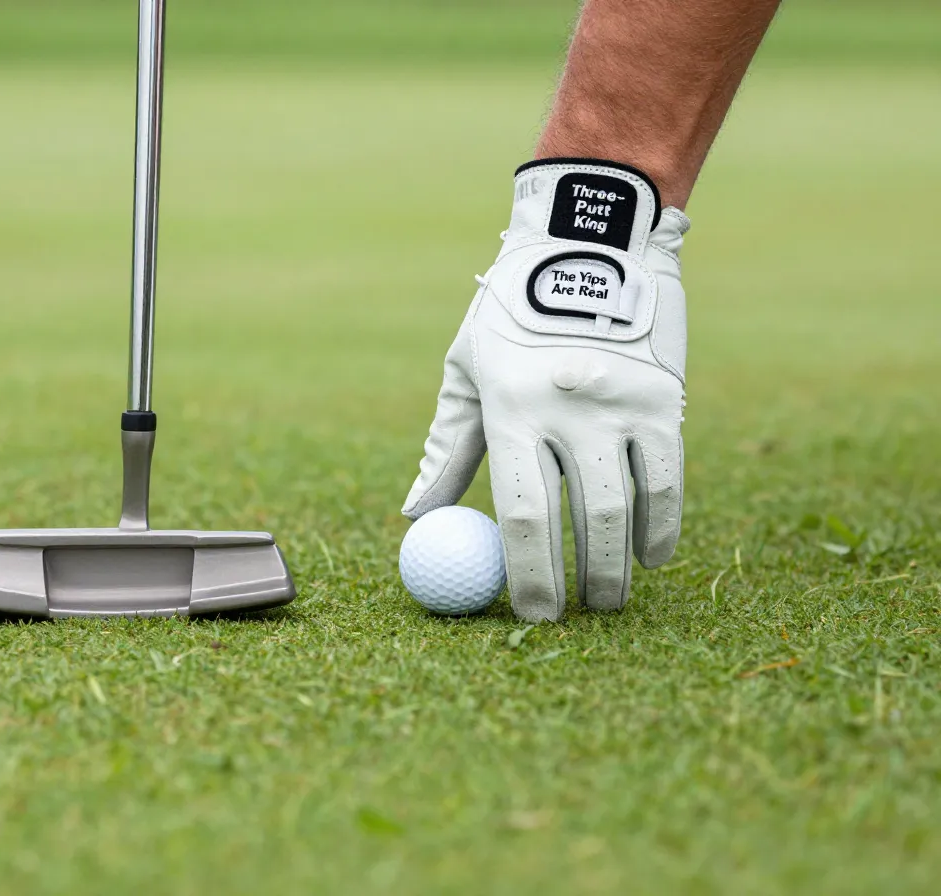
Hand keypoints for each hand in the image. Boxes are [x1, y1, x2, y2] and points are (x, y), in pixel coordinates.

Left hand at [403, 159, 688, 620]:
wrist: (588, 239)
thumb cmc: (510, 314)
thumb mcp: (467, 370)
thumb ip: (446, 447)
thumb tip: (417, 516)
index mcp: (511, 407)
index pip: (523, 514)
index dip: (529, 575)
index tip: (530, 614)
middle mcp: (569, 409)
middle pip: (582, 521)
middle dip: (579, 585)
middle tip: (571, 619)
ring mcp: (622, 404)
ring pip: (629, 507)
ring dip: (620, 566)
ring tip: (609, 601)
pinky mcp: (663, 397)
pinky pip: (668, 478)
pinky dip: (662, 525)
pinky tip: (652, 555)